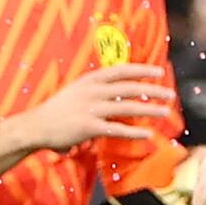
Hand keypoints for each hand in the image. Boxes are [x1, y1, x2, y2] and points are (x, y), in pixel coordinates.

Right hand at [0, 62, 177, 164]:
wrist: (35, 126)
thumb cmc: (55, 111)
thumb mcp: (75, 92)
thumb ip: (95, 92)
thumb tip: (116, 98)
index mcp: (89, 80)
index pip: (120, 70)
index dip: (141, 70)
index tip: (158, 71)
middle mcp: (92, 91)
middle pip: (129, 88)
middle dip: (152, 90)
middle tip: (170, 93)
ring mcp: (90, 109)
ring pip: (127, 107)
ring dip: (148, 110)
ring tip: (164, 112)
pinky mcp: (88, 127)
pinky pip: (116, 130)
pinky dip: (134, 132)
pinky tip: (148, 134)